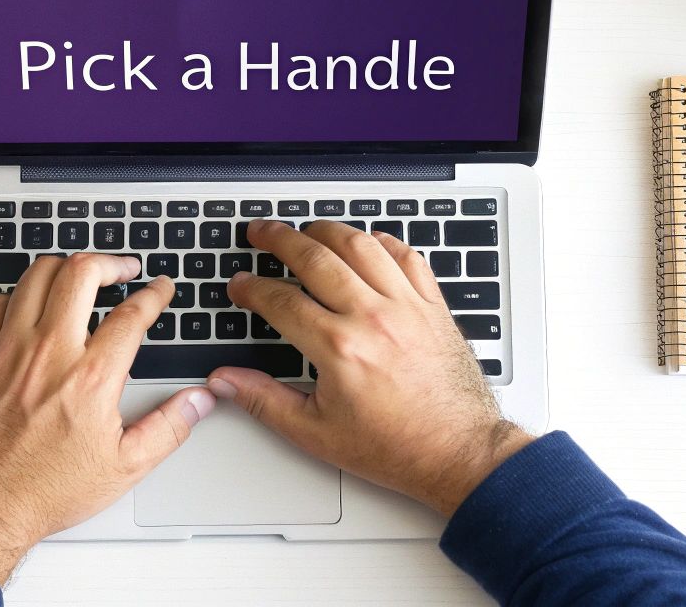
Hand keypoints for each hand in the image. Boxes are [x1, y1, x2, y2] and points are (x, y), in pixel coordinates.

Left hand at [0, 253, 213, 582]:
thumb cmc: (45, 491)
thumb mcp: (124, 467)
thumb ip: (168, 428)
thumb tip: (199, 401)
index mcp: (91, 378)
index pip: (132, 314)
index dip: (154, 294)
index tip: (160, 289)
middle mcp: (49, 354)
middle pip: (81, 274)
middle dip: (110, 262)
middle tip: (122, 270)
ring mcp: (9, 351)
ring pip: (36, 276)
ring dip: (65, 268)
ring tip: (80, 276)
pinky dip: (17, 294)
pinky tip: (29, 304)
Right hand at [212, 220, 529, 515]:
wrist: (459, 454)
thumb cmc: (396, 447)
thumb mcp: (316, 433)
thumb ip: (264, 400)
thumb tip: (226, 381)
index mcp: (340, 348)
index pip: (281, 300)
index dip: (251, 287)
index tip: (240, 284)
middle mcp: (373, 318)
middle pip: (316, 257)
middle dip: (280, 239)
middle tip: (260, 232)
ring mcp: (407, 307)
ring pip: (361, 245)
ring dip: (327, 230)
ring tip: (306, 230)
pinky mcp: (433, 306)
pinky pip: (406, 257)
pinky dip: (383, 242)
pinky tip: (367, 243)